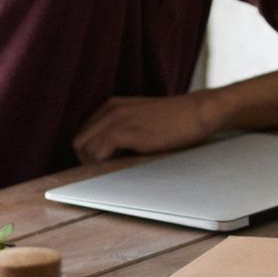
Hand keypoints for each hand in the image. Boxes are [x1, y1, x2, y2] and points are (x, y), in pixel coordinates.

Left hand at [73, 93, 221, 162]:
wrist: (198, 112)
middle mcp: (112, 110)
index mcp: (112, 105)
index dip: (88, 153)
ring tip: (114, 170)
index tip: (103, 164)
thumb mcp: (142, 116)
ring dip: (95, 164)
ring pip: (85, 148)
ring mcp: (119, 120)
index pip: (83, 134)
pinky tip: (121, 166)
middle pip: (79, 142)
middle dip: (87, 161)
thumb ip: (124, 127)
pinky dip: (103, 164)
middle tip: (106, 171)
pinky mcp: (129, 132)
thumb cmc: (175, 119)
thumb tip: (109, 153)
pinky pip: (99, 152)